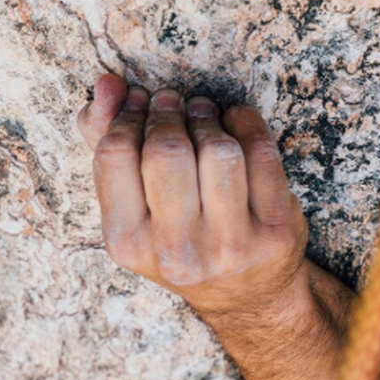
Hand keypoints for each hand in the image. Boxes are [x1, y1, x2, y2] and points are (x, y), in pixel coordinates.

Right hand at [77, 74, 309, 319]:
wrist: (244, 295)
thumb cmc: (176, 235)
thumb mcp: (131, 204)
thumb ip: (105, 141)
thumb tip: (105, 84)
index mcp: (126, 243)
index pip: (115, 154)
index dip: (128, 114)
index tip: (140, 100)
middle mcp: (176, 251)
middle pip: (167, 150)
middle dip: (169, 112)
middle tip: (173, 102)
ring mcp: (229, 245)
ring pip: (219, 150)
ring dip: (208, 117)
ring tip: (203, 113)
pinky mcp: (274, 233)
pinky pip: (262, 155)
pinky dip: (248, 124)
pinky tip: (236, 123)